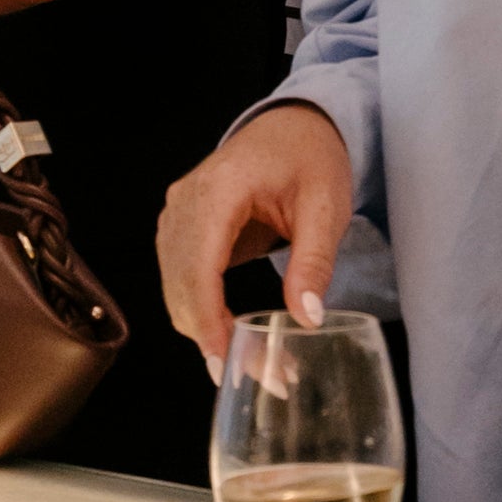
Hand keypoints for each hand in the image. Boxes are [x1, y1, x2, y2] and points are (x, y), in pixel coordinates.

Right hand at [158, 107, 355, 370]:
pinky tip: (233, 336)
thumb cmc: (310, 157)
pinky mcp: (182, 227)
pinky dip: (201, 311)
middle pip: (182, 284)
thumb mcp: (325, 206)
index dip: (206, 319)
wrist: (293, 125)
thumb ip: (314, 262)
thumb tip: (307, 318)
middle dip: (212, 336)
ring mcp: (178, 213)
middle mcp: (186, 201)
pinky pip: (181, 278)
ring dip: (205, 329)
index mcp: (219, 189)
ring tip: (254, 363)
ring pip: (176, 287)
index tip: (224, 363)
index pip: (198, 266)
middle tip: (260, 376)